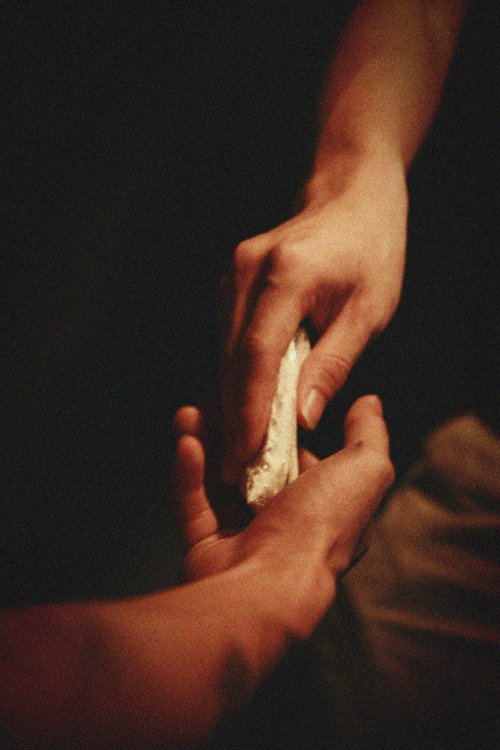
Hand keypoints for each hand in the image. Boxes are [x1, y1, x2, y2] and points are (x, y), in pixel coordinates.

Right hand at [173, 395, 393, 632]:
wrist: (269, 583)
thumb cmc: (320, 528)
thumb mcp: (364, 470)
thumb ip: (368, 435)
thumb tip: (370, 404)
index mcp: (324, 510)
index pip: (301, 459)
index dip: (283, 429)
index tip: (264, 399)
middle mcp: (285, 526)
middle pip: (254, 466)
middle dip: (234, 431)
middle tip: (216, 399)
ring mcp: (243, 538)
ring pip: (218, 481)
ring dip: (205, 443)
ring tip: (192, 411)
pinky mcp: (207, 548)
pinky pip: (194, 503)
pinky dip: (189, 472)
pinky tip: (186, 441)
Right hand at [221, 160, 406, 481]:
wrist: (350, 195)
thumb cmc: (370, 250)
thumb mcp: (369, 311)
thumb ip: (333, 363)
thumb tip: (303, 416)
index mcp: (286, 275)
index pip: (257, 355)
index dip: (250, 410)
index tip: (246, 454)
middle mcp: (246, 272)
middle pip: (232, 358)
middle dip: (234, 416)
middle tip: (237, 468)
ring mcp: (233, 275)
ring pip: (225, 351)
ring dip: (232, 399)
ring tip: (240, 449)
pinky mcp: (232, 283)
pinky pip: (229, 339)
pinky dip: (238, 375)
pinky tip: (247, 406)